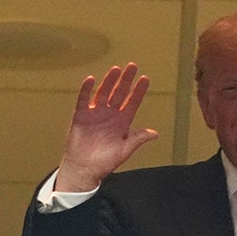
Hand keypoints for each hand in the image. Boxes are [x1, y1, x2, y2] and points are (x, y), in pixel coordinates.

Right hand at [53, 63, 158, 191]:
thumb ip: (137, 139)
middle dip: (126, 80)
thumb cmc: (104, 162)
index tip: (145, 79)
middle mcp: (109, 115)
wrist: (84, 169)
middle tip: (132, 66)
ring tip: (116, 70)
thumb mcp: (124, 150)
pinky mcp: (81, 116)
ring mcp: (95, 113)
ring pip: (103, 93)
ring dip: (109, 81)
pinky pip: (83, 100)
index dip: (138, 91)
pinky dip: (86, 90)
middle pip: (119, 93)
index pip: (132, 103)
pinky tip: (91, 80)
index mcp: (122, 122)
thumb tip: (155, 133)